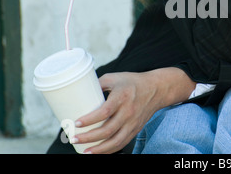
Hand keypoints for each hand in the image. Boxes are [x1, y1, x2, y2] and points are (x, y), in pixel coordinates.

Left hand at [72, 68, 195, 153]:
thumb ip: (98, 85)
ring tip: (84, 151)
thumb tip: (78, 93)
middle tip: (74, 138)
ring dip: (99, 150)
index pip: (105, 111)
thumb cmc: (133, 82)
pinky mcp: (135, 129)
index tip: (76, 122)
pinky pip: (122, 143)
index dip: (90, 119)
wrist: (157, 89)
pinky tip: (98, 152)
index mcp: (122, 96)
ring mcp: (133, 122)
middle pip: (108, 130)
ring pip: (115, 141)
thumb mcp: (114, 78)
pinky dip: (109, 150)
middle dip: (89, 137)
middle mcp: (129, 111)